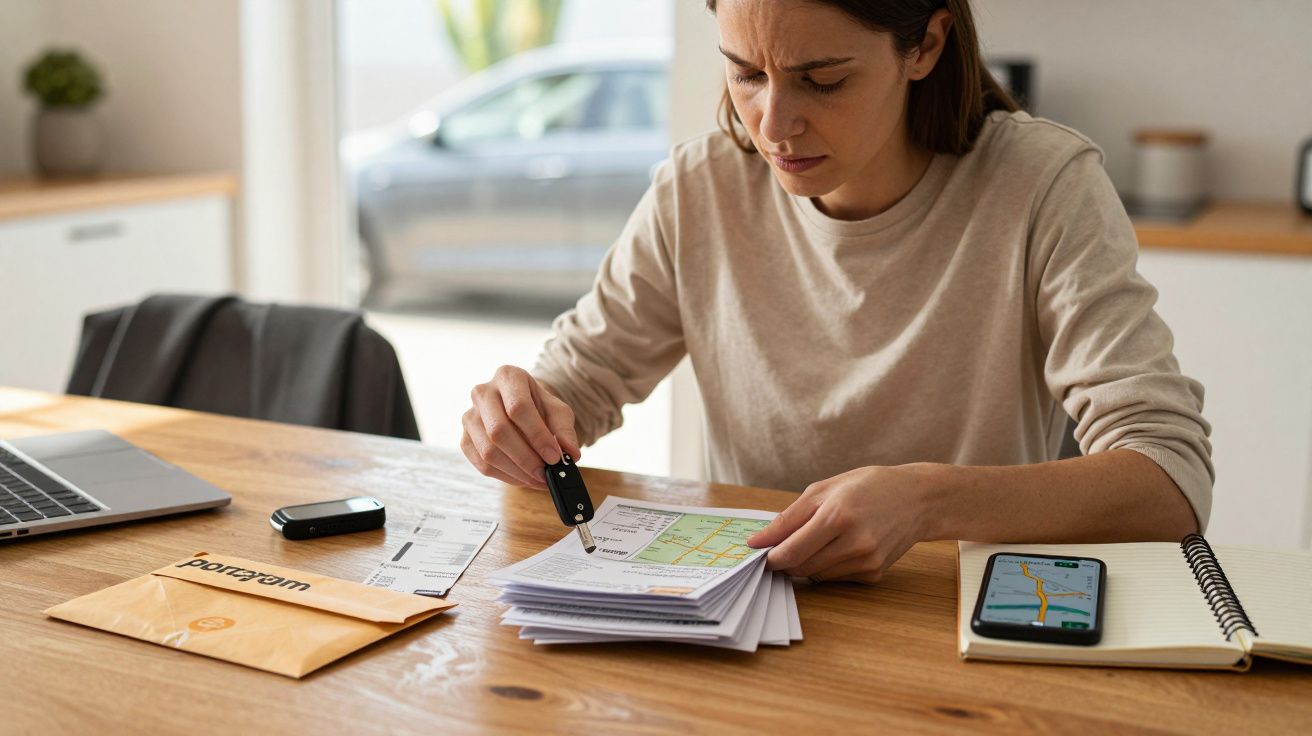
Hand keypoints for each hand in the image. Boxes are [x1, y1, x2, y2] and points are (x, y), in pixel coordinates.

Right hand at [461, 365, 581, 489]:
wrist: (521, 409)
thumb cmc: (539, 407)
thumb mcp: (558, 412)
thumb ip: (564, 430)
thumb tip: (571, 454)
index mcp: (508, 377)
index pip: (518, 408)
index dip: (537, 436)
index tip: (554, 457)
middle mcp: (483, 392)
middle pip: (499, 431)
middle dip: (526, 458)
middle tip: (546, 474)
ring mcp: (469, 416)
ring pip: (488, 451)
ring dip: (516, 471)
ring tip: (538, 479)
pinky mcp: (465, 439)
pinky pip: (481, 464)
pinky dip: (505, 476)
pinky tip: (524, 478)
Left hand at [746, 464, 939, 583]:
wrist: (918, 499)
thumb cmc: (867, 487)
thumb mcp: (824, 489)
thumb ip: (787, 519)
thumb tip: (757, 542)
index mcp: (838, 516)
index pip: (791, 552)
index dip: (771, 557)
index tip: (761, 553)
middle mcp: (855, 543)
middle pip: (801, 568)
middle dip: (786, 560)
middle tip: (787, 544)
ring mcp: (867, 561)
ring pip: (816, 576)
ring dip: (808, 563)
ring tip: (822, 538)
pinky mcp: (874, 574)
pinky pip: (836, 579)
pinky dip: (829, 566)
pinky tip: (843, 546)